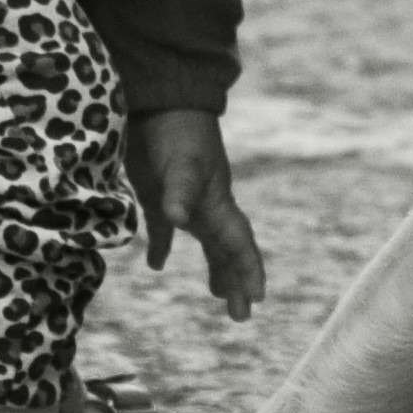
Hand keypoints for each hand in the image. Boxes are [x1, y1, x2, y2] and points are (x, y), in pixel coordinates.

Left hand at [126, 108, 262, 320]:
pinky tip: (155, 263)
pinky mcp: (159, 191)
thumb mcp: (180, 161)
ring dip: (214, 268)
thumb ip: (179, 191)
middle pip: (228, 250)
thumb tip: (178, 221)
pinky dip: (163, 246)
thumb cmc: (174, 129)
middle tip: (242, 315)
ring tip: (218, 296)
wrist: (158, 97)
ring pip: (207, 242)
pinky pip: (166, 228)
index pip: (238, 244)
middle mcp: (207, 204)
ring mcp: (186, 198)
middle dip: (237, 281)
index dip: (248, 270)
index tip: (257, 299)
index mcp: (217, 202)